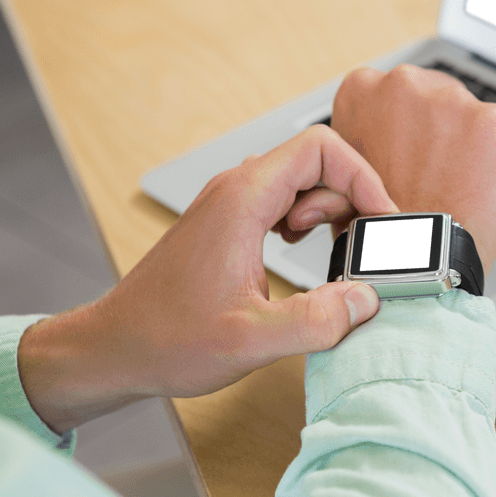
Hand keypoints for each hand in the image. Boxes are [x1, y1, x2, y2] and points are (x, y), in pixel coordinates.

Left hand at [18, 125, 397, 433]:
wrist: (113, 348)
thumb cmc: (165, 339)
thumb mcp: (251, 340)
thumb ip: (317, 321)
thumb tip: (366, 300)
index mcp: (243, 200)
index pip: (320, 148)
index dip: (362, 177)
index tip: (382, 220)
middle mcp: (236, 191)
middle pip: (316, 160)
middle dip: (352, 197)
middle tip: (362, 246)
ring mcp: (230, 205)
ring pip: (302, 181)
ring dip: (331, 212)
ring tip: (335, 255)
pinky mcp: (229, 225)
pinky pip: (283, 201)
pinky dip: (309, 221)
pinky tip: (306, 255)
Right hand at [331, 64, 495, 273]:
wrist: (410, 267)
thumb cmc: (376, 230)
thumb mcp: (347, 172)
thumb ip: (367, 139)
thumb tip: (381, 136)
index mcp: (362, 90)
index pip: (401, 91)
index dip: (411, 130)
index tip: (413, 155)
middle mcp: (406, 85)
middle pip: (442, 96)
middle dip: (444, 132)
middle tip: (437, 177)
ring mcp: (453, 102)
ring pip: (478, 114)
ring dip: (474, 145)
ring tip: (459, 187)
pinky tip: (487, 184)